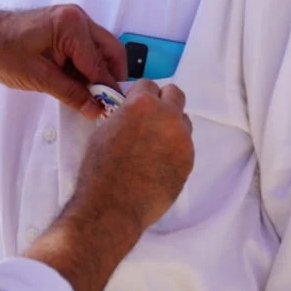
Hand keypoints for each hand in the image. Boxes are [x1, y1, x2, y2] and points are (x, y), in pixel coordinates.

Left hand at [0, 4, 127, 118]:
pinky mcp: (67, 28)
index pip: (99, 63)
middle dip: (110, 78)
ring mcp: (73, 21)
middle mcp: (78, 18)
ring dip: (98, 73)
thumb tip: (95, 109)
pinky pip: (87, 48)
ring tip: (92, 98)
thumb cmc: (2, 50)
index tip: (113, 110)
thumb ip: (70, 93)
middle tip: (108, 103)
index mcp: (71, 26)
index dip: (107, 90)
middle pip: (110, 51)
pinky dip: (87, 67)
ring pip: (101, 50)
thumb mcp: (38, 78)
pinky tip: (79, 85)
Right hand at [75, 80, 193, 232]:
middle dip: (163, 101)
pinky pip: (185, 147)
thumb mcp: (104, 131)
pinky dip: (174, 150)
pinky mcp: (189, 161)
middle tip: (150, 119)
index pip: (148, 84)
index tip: (135, 106)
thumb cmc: (100, 169)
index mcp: (143, 104)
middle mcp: (168, 116)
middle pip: (175, 94)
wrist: (114, 206)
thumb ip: (124, 116)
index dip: (139, 95)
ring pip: (183, 122)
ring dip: (171, 127)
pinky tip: (158, 165)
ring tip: (154, 147)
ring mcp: (182, 140)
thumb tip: (132, 116)